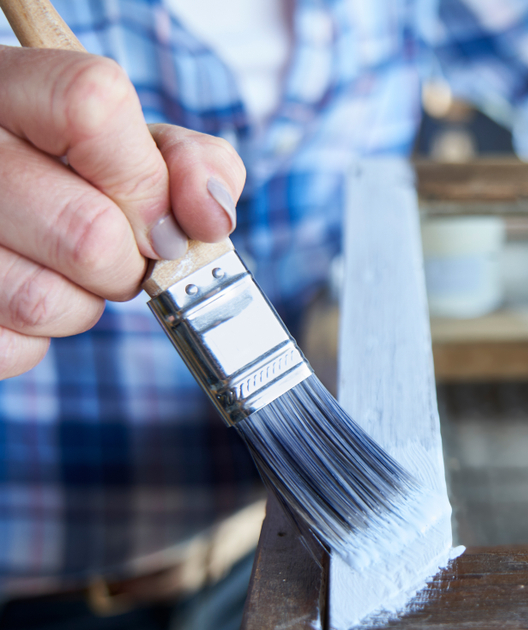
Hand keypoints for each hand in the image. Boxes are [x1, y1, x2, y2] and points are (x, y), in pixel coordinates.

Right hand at [0, 46, 245, 378]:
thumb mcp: (134, 138)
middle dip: (128, 262)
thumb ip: (191, 162)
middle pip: (88, 233)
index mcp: (9, 86)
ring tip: (59, 266)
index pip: (90, 109)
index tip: (160, 214)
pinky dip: (35, 338)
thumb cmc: (72, 160)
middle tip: (112, 249)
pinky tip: (22, 287)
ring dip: (81, 302)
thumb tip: (211, 219)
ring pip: (43, 303)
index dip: (145, 179)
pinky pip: (14, 348)